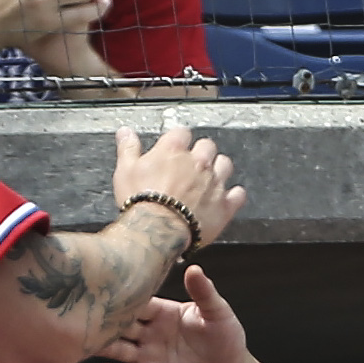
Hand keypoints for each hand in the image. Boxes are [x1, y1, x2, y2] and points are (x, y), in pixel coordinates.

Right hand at [94, 262, 250, 362]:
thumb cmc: (226, 340)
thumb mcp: (217, 313)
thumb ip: (204, 292)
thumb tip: (194, 268)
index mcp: (161, 313)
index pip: (135, 303)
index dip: (120, 297)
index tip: (102, 288)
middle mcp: (148, 334)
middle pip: (119, 326)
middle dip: (103, 321)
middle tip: (83, 314)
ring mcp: (146, 358)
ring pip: (117, 350)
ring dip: (102, 346)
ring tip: (87, 342)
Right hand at [107, 110, 240, 248]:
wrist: (158, 230)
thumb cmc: (141, 201)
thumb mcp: (125, 171)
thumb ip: (128, 148)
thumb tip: (125, 132)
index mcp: (174, 150)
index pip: (182, 132)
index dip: (179, 139)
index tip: (175, 146)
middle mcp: (198, 162)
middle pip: (207, 146)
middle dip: (200, 152)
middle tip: (190, 165)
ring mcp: (214, 182)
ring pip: (225, 164)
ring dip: (219, 168)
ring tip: (209, 178)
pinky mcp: (224, 205)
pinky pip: (238, 194)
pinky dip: (234, 195)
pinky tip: (227, 198)